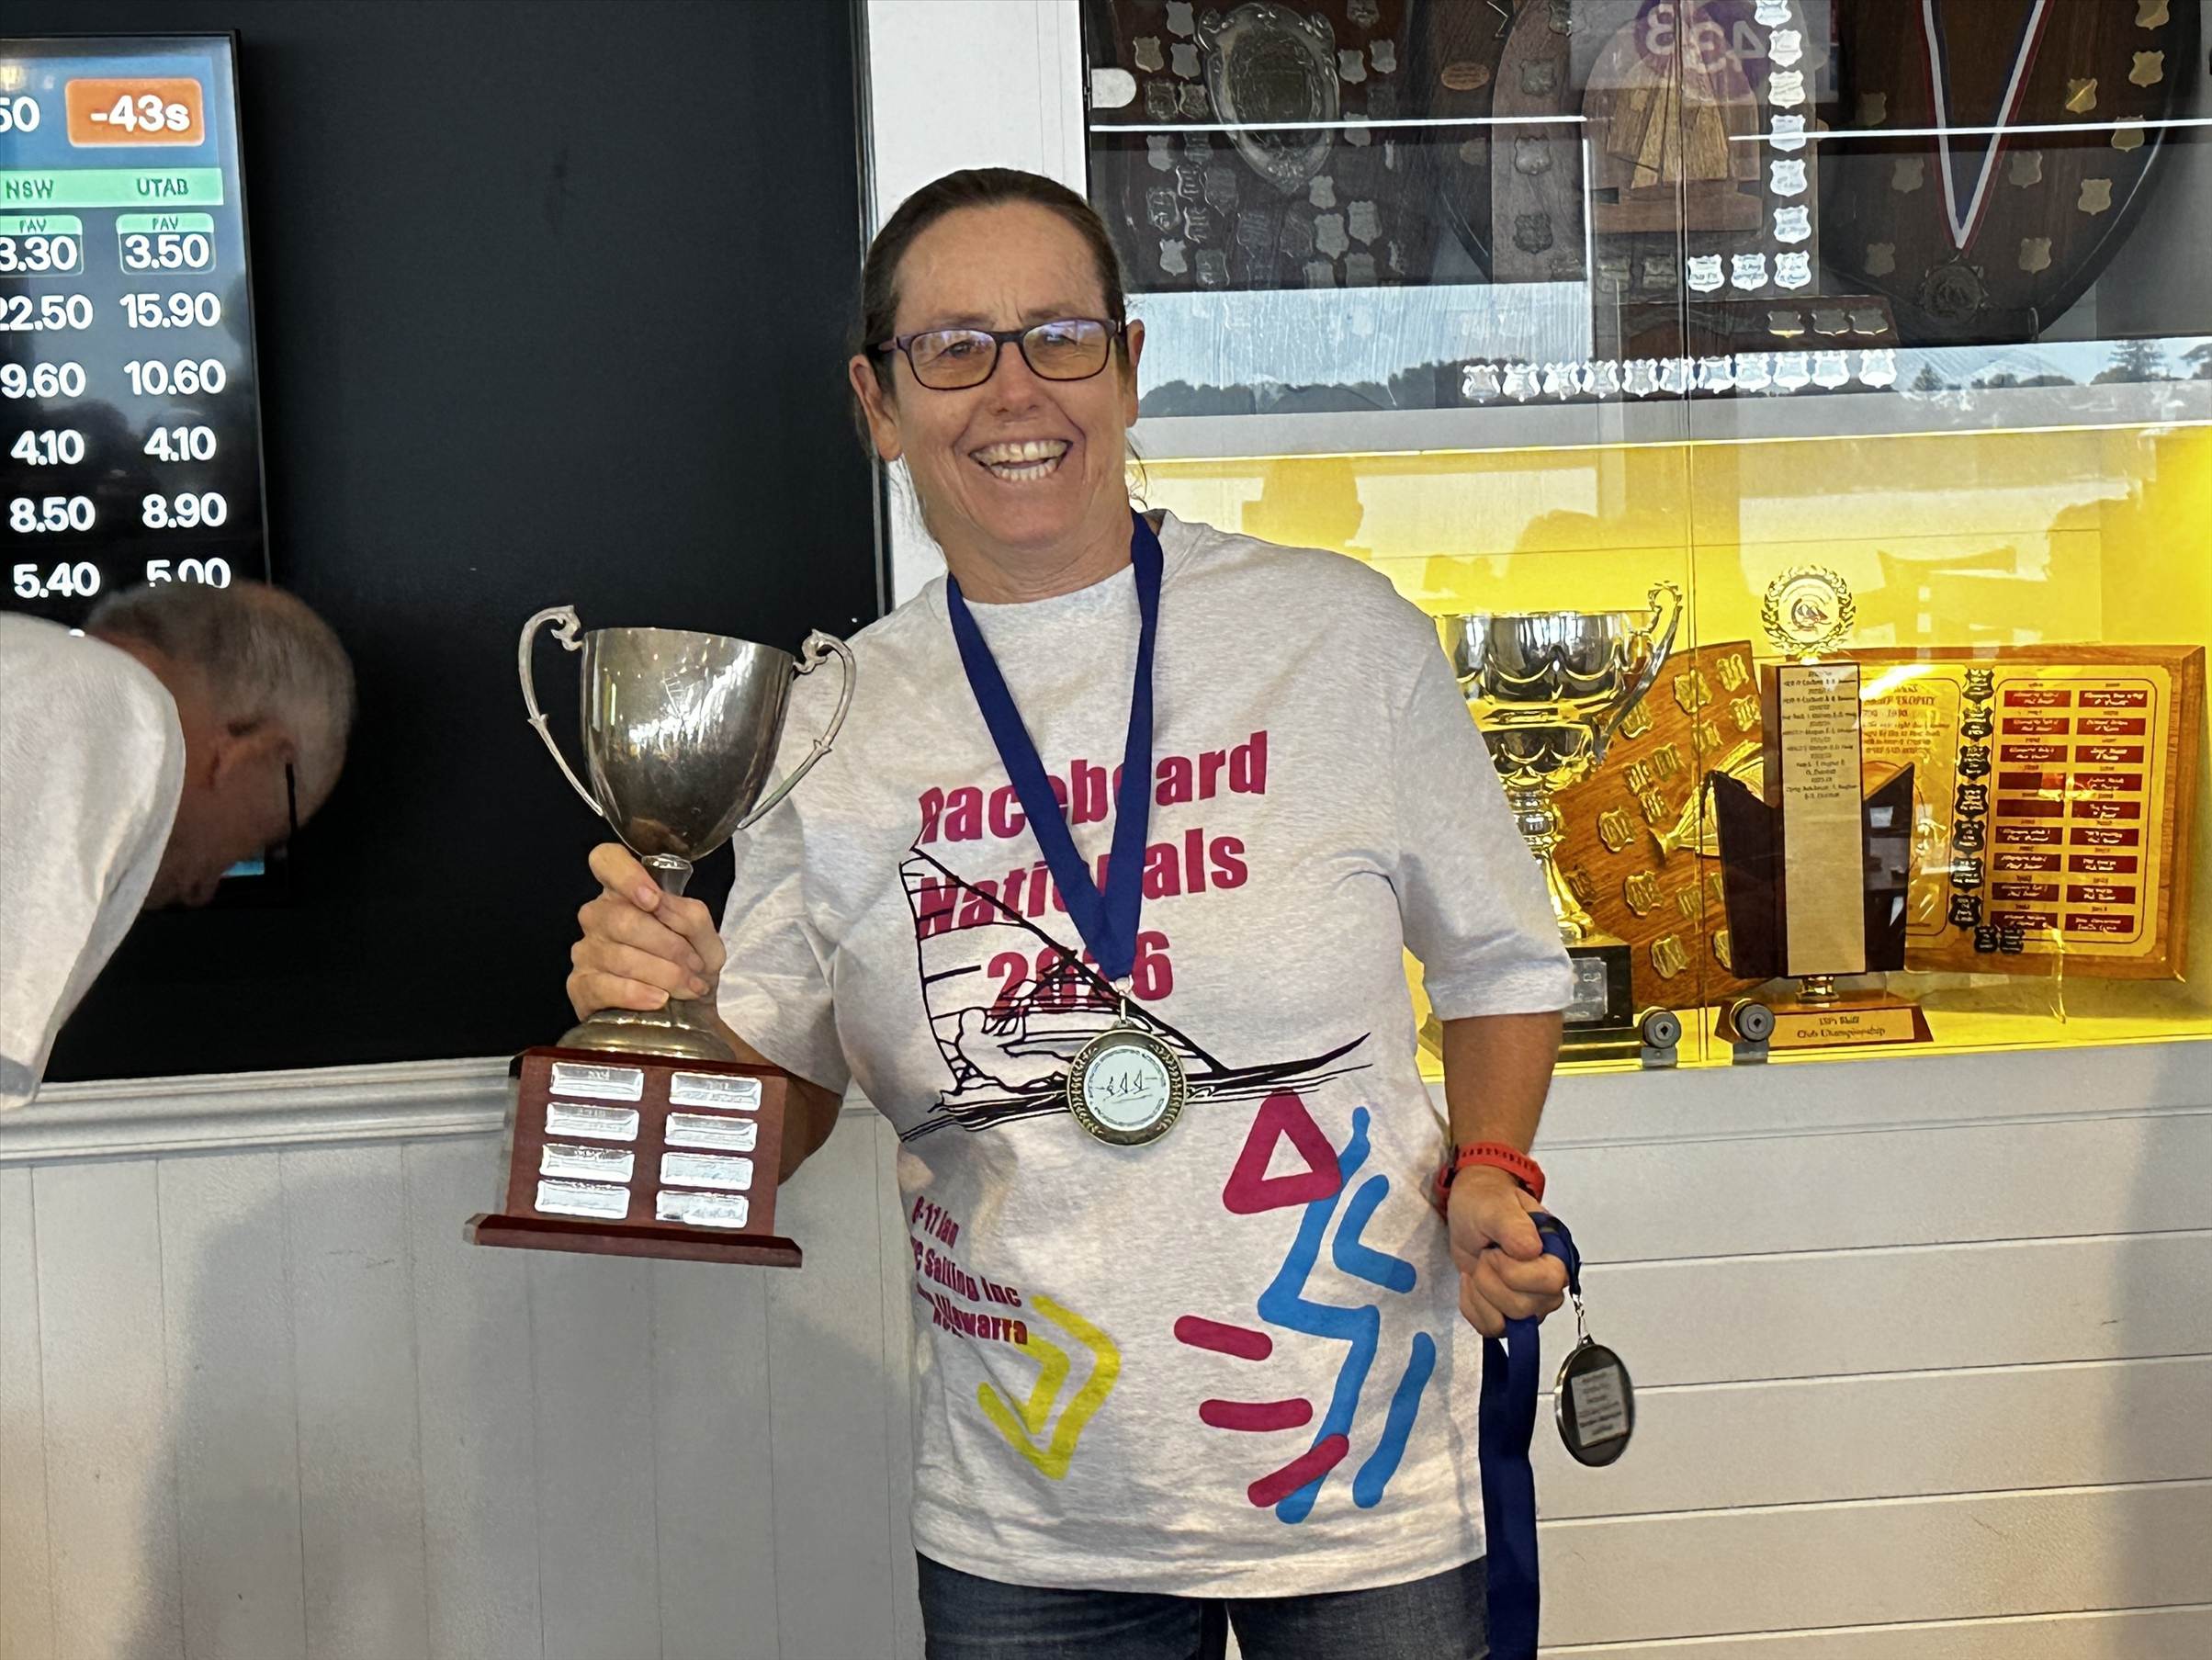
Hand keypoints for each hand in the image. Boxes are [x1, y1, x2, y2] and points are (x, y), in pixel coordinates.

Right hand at [565, 843, 726, 1021]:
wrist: (686, 1013)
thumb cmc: (690, 966)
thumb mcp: (705, 939)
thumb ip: (690, 917)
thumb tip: (663, 906)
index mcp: (625, 892)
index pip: (607, 860)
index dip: (626, 875)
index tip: (652, 899)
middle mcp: (598, 916)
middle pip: (621, 918)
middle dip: (668, 945)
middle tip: (695, 966)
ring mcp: (585, 950)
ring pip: (618, 955)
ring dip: (663, 974)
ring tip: (688, 987)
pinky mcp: (580, 986)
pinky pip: (603, 986)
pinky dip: (637, 993)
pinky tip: (659, 999)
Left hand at [1447, 1165, 1567, 1338]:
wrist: (1471, 1209)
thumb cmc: (1487, 1203)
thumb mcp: (1496, 1206)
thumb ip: (1513, 1226)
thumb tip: (1531, 1250)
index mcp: (1556, 1253)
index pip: (1550, 1282)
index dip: (1515, 1271)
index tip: (1496, 1250)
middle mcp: (1548, 1283)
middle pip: (1524, 1308)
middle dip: (1491, 1281)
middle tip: (1485, 1254)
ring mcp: (1530, 1301)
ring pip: (1507, 1324)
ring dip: (1481, 1294)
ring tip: (1480, 1266)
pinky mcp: (1508, 1312)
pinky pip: (1491, 1329)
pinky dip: (1473, 1307)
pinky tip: (1472, 1283)